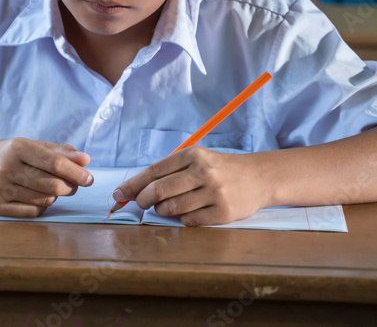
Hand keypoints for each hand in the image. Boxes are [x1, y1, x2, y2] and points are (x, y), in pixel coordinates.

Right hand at [0, 138, 92, 217]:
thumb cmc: (6, 155)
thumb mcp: (28, 146)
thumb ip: (57, 152)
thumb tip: (85, 160)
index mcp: (16, 147)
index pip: (54, 162)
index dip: (75, 172)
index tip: (90, 178)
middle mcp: (6, 168)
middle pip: (52, 184)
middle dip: (69, 186)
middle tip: (72, 185)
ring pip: (45, 199)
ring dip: (54, 195)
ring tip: (48, 188)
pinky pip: (33, 211)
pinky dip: (42, 206)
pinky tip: (36, 197)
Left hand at [112, 148, 269, 225]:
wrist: (258, 177)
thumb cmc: (219, 169)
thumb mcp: (196, 159)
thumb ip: (169, 171)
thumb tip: (135, 188)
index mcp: (192, 155)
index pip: (154, 171)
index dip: (133, 184)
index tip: (118, 194)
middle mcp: (204, 172)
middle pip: (159, 190)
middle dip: (142, 199)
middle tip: (139, 204)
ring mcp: (215, 193)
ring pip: (172, 208)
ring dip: (162, 211)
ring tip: (164, 207)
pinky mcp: (224, 212)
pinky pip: (190, 221)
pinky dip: (182, 219)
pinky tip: (186, 213)